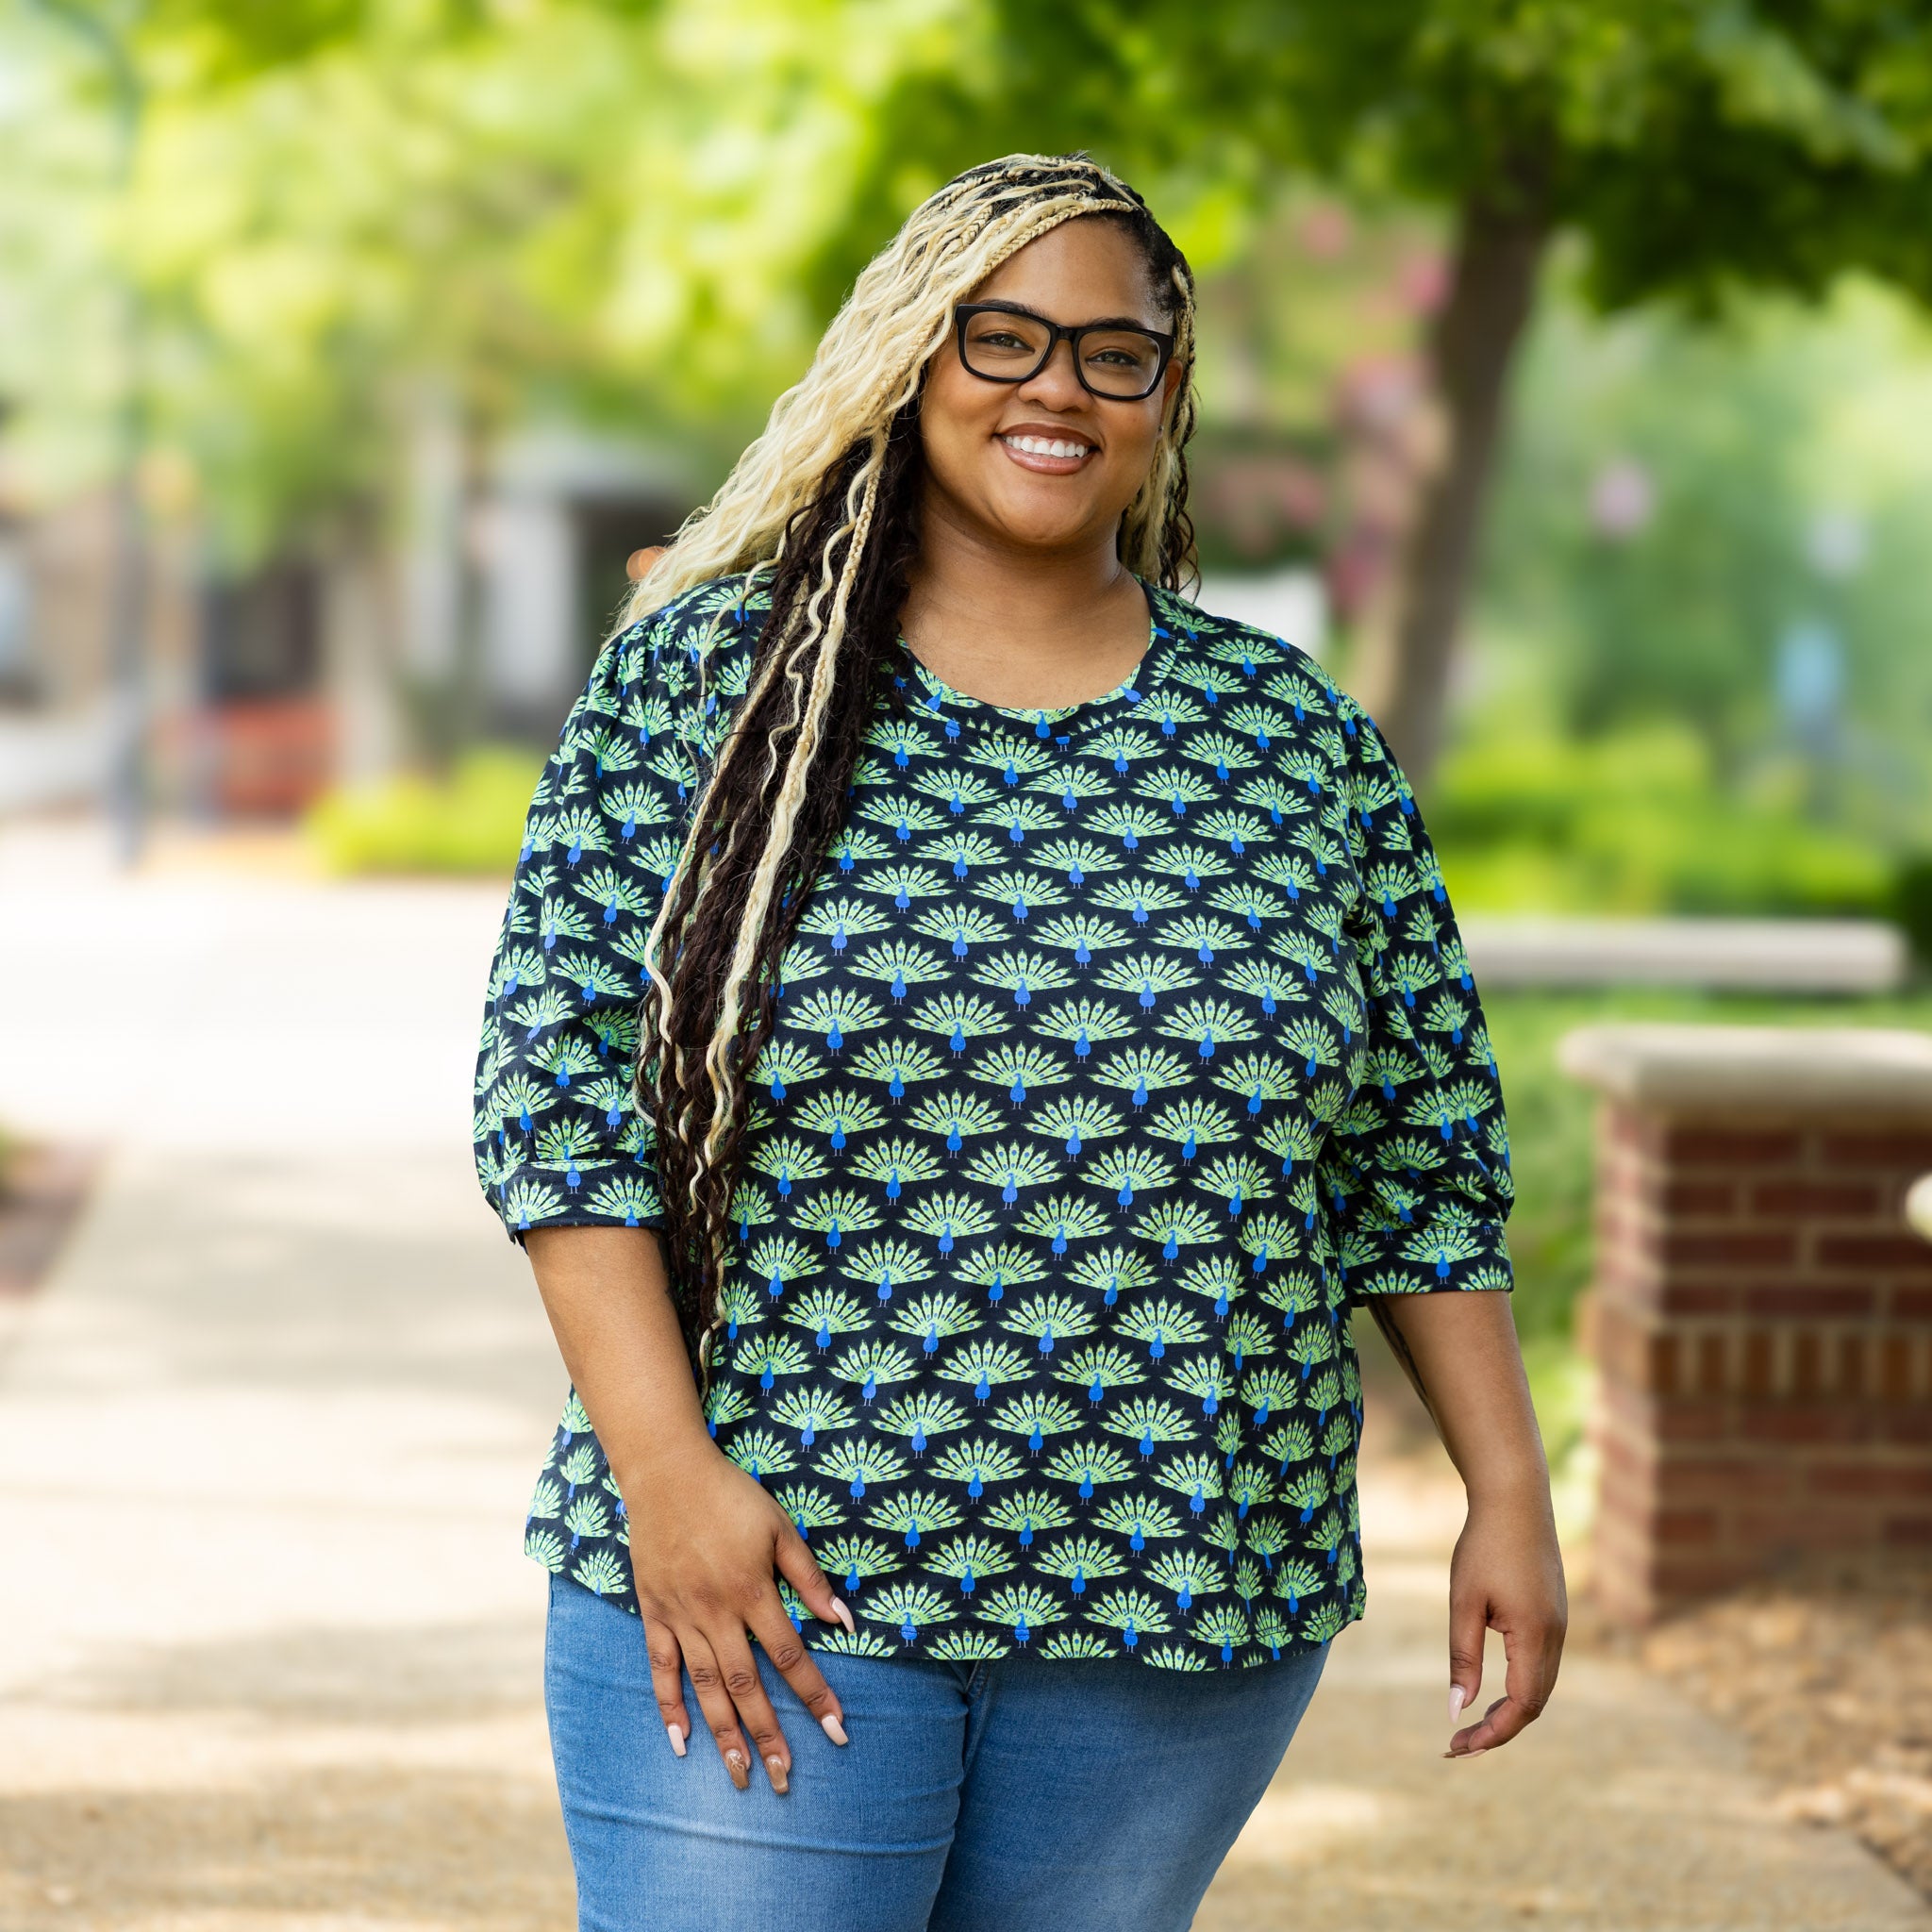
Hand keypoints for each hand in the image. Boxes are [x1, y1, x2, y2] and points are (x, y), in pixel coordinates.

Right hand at [619, 1436, 853, 1792]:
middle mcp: (715, 1611)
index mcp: (752, 1590)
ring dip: (725, 1734)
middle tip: (787, 1779)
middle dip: (769, 1735)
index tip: (837, 1731)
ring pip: (705, 1686)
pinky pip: (660, 1667)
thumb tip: (845, 1620)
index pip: (790, 1656)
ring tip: (740, 1776)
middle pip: (746, 1685)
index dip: (815, 1695)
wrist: (666, 1472)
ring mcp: (680, 1615)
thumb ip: (810, 1577)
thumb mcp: (779, 1527)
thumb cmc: (730, 1496)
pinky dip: (669, 1705)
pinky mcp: (653, 1612)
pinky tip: (681, 1742)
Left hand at [1443, 1486, 1566, 1756]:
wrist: (1516, 1498)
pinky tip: (1493, 1690)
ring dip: (1510, 1711)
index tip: (1457, 1746)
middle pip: (1534, 1704)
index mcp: (1535, 1636)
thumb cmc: (1484, 1546)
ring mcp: (1560, 1626)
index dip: (1492, 1733)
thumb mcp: (1464, 1602)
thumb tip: (1457, 1710)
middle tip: (1458, 1744)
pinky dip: (1520, 1688)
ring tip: (1472, 1725)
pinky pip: (1542, 1667)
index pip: (1521, 1706)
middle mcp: (1556, 1637)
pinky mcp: (1555, 1615)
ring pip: (1541, 1687)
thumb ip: (1463, 1657)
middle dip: (1498, 1729)